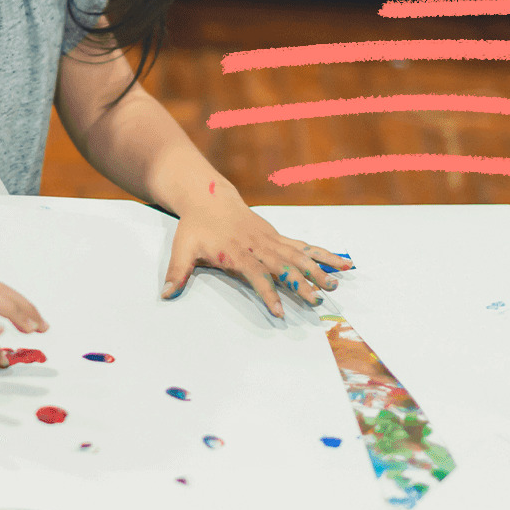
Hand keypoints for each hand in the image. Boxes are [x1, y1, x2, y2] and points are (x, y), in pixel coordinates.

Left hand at [161, 199, 351, 316]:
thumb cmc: (195, 227)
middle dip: (301, 283)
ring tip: (335, 285)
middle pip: (283, 266)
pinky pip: (304, 247)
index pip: (256, 275)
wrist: (209, 198)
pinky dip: (324, 255)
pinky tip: (344, 263)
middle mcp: (258, 246)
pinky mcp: (278, 237)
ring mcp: (271, 240)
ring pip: (299, 256)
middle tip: (317, 300)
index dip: (268, 293)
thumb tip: (165, 294)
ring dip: (318, 270)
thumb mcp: (182, 247)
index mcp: (237, 251)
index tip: (280, 311)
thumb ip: (176, 271)